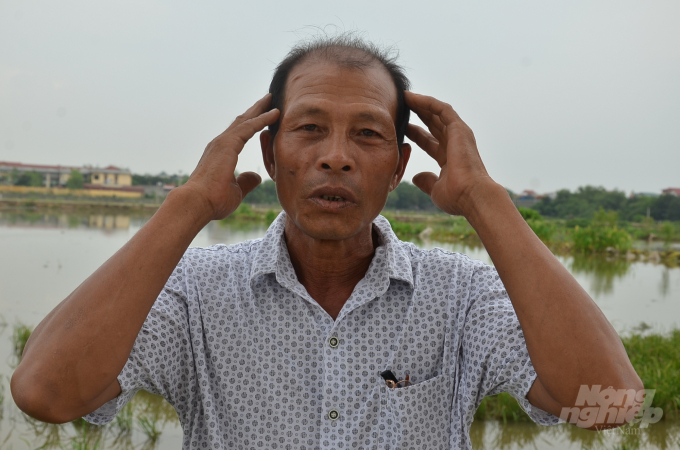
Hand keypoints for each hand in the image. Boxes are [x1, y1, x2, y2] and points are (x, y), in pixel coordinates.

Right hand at [179, 94, 279, 219]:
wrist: (197, 203)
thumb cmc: (213, 201)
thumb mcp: (236, 191)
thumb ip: (246, 181)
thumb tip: (257, 176)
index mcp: (222, 153)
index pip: (240, 133)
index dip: (252, 123)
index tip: (264, 115)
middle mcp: (220, 144)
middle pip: (241, 122)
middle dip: (255, 110)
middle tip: (268, 100)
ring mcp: (222, 142)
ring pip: (245, 120)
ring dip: (260, 110)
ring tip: (272, 100)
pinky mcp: (227, 144)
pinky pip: (249, 127)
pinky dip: (262, 119)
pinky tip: (275, 113)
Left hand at [405, 91, 495, 216]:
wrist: (472, 195)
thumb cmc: (457, 198)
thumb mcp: (435, 190)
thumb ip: (426, 181)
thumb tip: (415, 177)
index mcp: (449, 159)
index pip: (429, 142)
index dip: (416, 134)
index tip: (402, 128)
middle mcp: (455, 144)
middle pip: (433, 124)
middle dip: (418, 115)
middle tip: (401, 107)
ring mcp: (458, 135)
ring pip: (437, 113)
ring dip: (420, 104)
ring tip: (404, 97)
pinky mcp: (459, 128)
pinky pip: (441, 109)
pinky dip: (427, 102)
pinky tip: (412, 97)